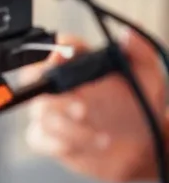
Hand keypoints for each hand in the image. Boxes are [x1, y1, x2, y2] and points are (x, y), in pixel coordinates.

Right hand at [25, 31, 166, 182]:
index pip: (58, 47)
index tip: (64, 56)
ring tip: (103, 138)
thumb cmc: (140, 108)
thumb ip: (141, 52)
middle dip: (54, 94)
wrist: (141, 147)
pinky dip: (58, 143)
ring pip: (42, 112)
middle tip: (83, 109)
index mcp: (81, 63)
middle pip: (34, 77)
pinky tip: (82, 145)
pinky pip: (38, 138)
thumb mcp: (149, 78)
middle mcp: (62, 85)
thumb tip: (127, 34)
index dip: (56, 49)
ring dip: (72, 128)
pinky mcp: (50, 137)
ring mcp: (53, 111)